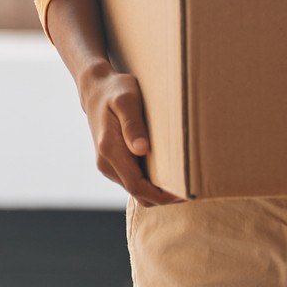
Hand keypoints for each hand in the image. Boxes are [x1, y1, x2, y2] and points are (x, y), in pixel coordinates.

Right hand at [80, 65, 180, 207]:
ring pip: (135, 189)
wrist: (95, 89)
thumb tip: (141, 150)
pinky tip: (168, 174)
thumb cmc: (115, 90)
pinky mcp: (112, 162)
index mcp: (109, 149)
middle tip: (190, 192)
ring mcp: (108, 164)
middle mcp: (106, 162)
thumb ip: (133, 125)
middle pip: (138, 193)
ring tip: (182, 184)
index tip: (183, 193)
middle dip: (163, 198)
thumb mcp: (126, 100)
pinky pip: (133, 181)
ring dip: (157, 192)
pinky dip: (150, 183)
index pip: (137, 185)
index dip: (161, 195)